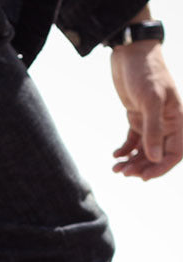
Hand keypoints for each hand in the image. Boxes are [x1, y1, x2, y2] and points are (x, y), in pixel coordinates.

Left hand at [111, 40, 181, 178]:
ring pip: (144, 150)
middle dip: (143, 167)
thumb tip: (155, 158)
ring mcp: (151, 120)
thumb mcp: (150, 101)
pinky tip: (115, 156)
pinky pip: (133, 141)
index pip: (175, 152)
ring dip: (132, 162)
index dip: (162, 167)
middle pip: (158, 155)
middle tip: (124, 174)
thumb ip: (153, 130)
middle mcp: (166, 122)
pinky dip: (125, 151)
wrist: (130, 53)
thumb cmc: (145, 72)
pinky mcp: (137, 117)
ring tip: (116, 169)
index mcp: (177, 118)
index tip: (144, 177)